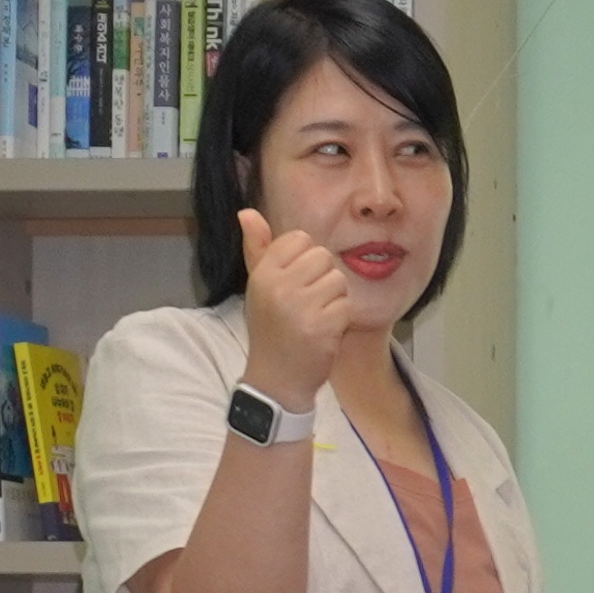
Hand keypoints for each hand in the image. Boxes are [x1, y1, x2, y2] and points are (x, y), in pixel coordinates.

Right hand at [232, 225, 359, 412]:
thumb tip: (247, 212)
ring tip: (315, 319)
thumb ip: (257, 249)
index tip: (296, 284)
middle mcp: (278, 286)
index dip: (306, 260)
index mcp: (263, 273)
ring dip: (334, 300)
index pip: (300, 239)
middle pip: (323, 257)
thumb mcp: (259, 287)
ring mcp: (300, 306)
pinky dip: (341, 320)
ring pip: (338, 280)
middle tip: (307, 305)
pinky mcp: (322, 326)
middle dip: (322, 280)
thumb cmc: (271, 329)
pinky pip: (346, 305)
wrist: (276, 380)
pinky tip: (323, 333)